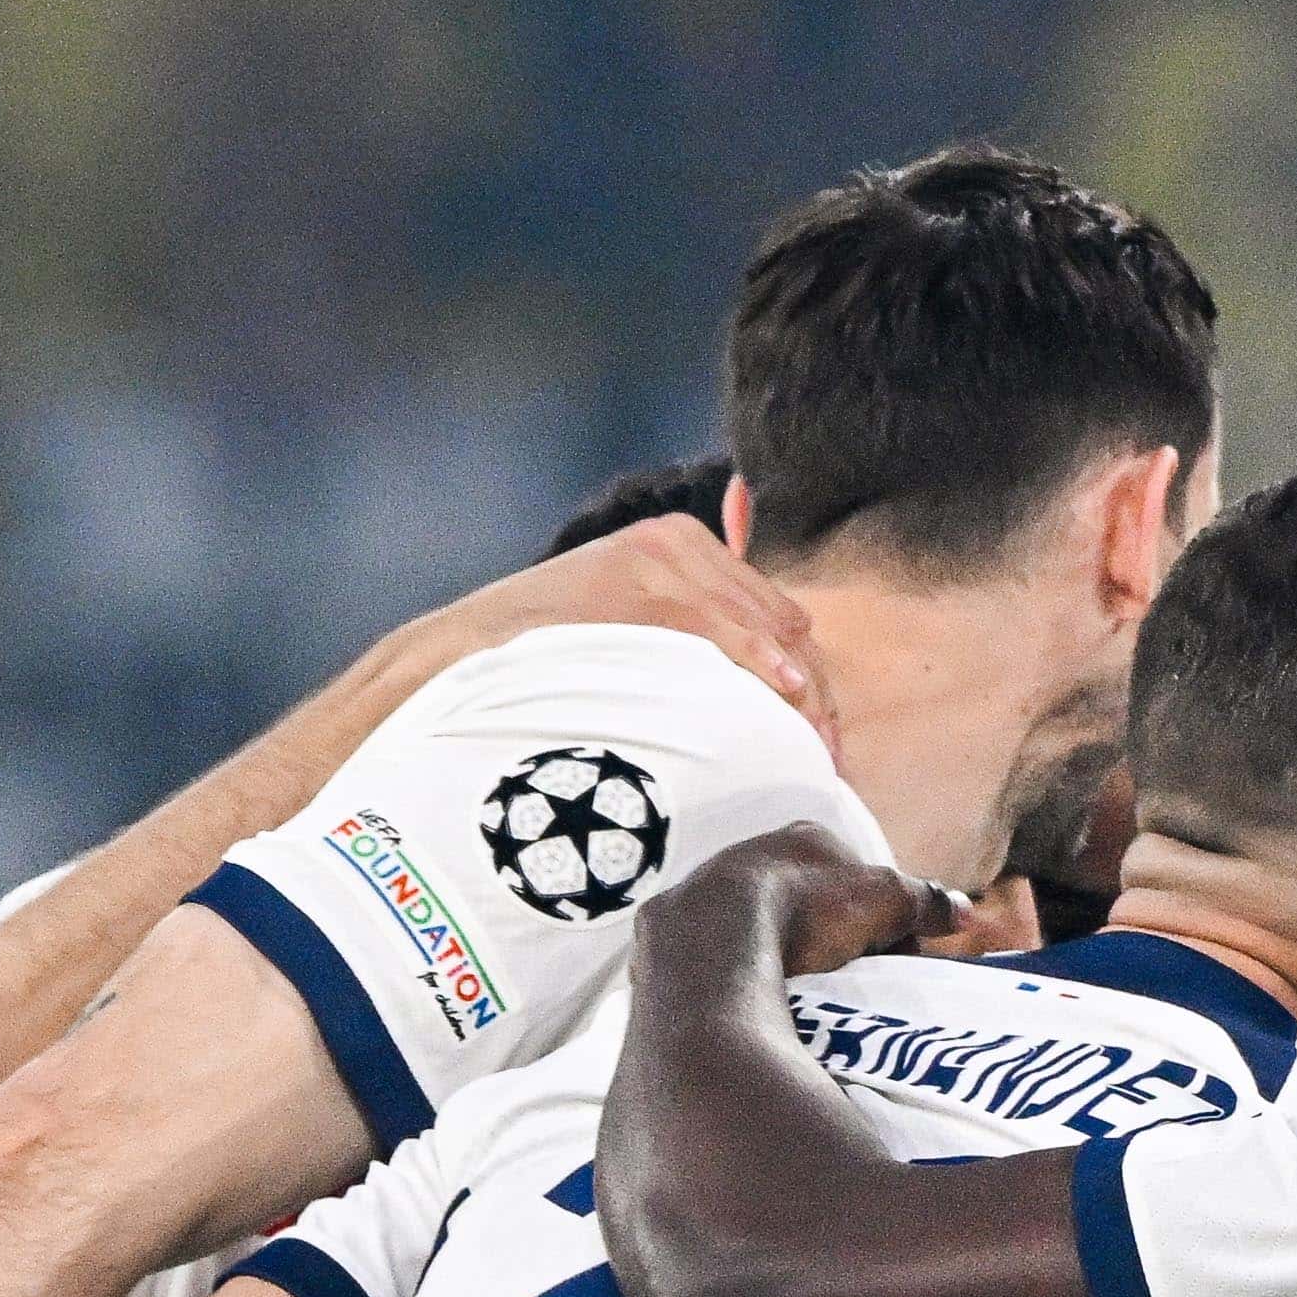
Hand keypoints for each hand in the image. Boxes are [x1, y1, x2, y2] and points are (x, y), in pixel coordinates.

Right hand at [383, 507, 836, 742]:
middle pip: (782, 621)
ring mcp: (658, 555)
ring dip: (794, 690)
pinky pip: (718, 624)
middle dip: (813, 692)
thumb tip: (783, 681)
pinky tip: (784, 691)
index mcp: (688, 546)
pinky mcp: (640, 577)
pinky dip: (756, 658)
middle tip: (828, 755)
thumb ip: (702, 644)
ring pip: (761, 625)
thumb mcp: (640, 641)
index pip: (779, 616)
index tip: (825, 740)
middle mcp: (680, 540)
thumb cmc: (555, 667)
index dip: (811, 683)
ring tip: (814, 743)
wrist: (467, 657)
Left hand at [670, 820, 942, 985]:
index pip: (852, 875)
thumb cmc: (805, 914)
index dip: (878, 917)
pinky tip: (749, 1007)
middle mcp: (745, 857)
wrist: (712, 944)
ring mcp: (701, 896)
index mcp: (799, 842)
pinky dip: (734, 982)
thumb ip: (923, 901)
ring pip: (751, 929)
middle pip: (800, 901)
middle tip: (847, 981)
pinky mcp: (668, 939)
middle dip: (824, 936)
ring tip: (798, 1000)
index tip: (890, 957)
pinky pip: (711, 961)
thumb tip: (965, 911)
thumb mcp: (882, 903)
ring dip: (775, 958)